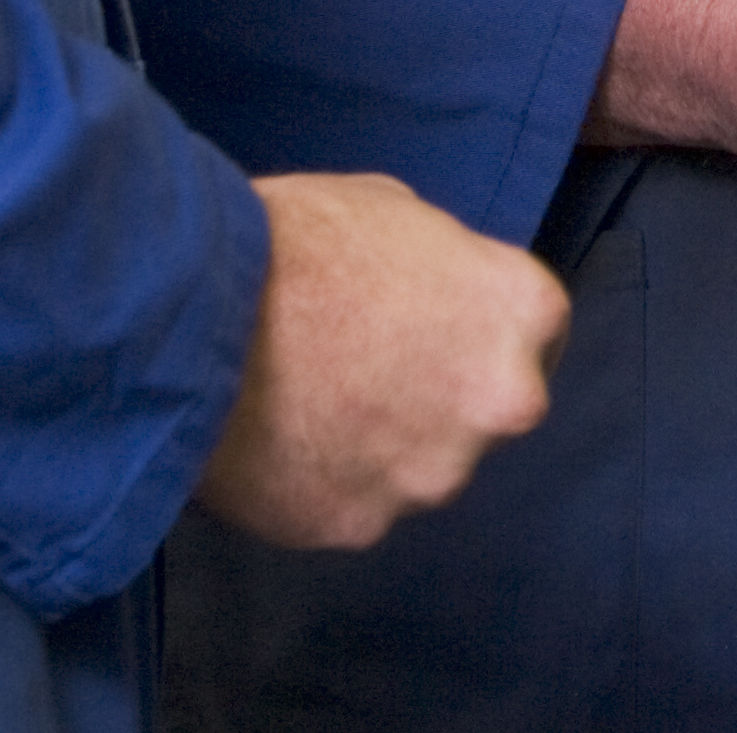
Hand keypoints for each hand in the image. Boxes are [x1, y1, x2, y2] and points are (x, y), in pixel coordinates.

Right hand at [192, 170, 570, 551]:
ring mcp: (432, 475)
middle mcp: (501, 404)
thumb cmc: (301, 239)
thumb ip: (443, 268)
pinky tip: (275, 443)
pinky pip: (350, 505)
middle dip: (440, 396)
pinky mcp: (361, 525)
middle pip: (483, 410)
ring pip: (418, 467)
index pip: (537, 334)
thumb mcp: (396, 211)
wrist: (199, 311)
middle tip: (369, 369)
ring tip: (308, 403)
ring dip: (381, 446)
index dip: (485, 332)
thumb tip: (437, 295)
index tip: (445, 332)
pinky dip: (322, 483)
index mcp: (523, 312)